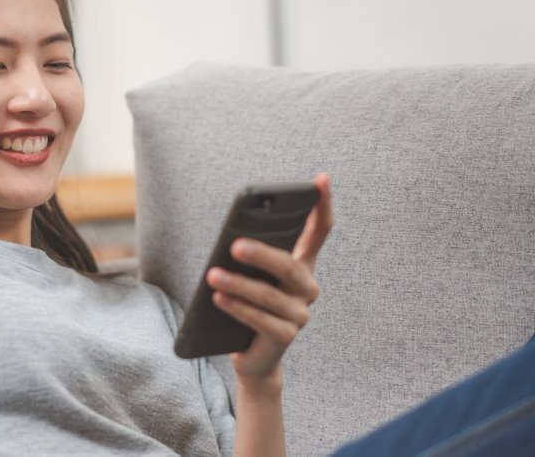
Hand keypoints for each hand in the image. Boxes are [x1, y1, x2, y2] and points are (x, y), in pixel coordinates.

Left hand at [206, 173, 333, 386]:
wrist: (252, 356)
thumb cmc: (248, 305)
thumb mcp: (250, 276)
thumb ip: (250, 258)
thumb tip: (234, 242)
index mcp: (301, 264)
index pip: (319, 231)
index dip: (322, 206)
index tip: (321, 179)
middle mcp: (306, 287)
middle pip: (289, 266)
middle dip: (262, 254)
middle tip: (235, 245)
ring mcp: (299, 314)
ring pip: (269, 296)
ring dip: (238, 284)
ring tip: (213, 275)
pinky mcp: (285, 336)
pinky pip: (261, 320)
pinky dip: (237, 308)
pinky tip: (218, 298)